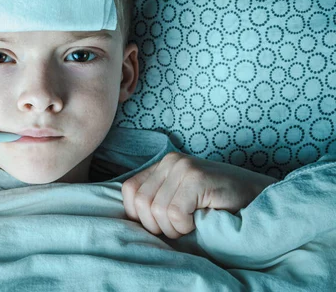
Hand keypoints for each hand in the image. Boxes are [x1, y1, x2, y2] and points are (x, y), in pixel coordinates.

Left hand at [121, 152, 277, 238]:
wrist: (260, 199)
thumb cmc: (220, 205)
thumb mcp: (182, 198)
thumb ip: (158, 199)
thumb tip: (129, 218)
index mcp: (162, 165)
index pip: (129, 192)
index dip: (141, 216)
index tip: (162, 224)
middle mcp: (170, 161)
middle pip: (140, 204)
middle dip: (158, 225)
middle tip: (182, 226)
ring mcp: (183, 167)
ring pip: (157, 211)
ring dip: (174, 228)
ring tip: (193, 222)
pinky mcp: (197, 179)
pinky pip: (175, 214)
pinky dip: (186, 226)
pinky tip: (202, 220)